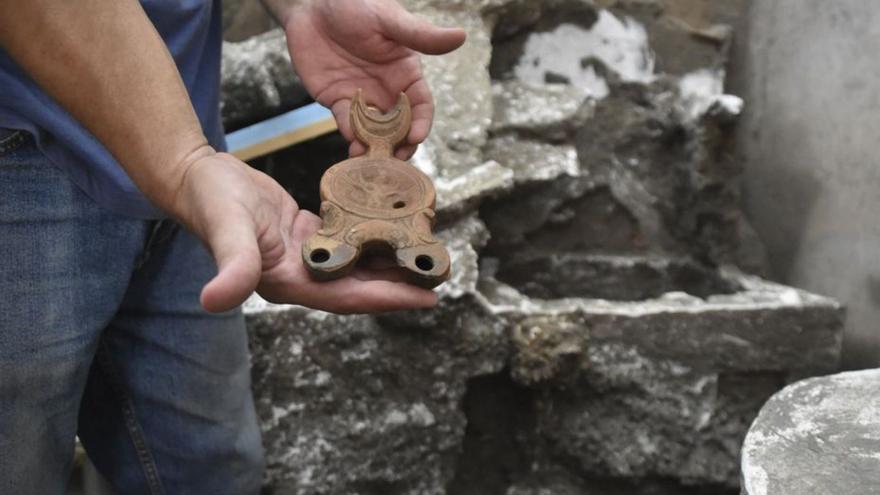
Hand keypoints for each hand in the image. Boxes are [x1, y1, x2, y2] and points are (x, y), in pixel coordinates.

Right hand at [172, 149, 437, 312]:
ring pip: (356, 267)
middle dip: (399, 285)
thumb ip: (231, 264)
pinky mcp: (306, 236)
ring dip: (389, 264)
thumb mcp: (226, 229)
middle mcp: (300, 276)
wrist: (196, 177)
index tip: (425, 298)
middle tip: (439, 276)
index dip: (387, 299)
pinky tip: (392, 233)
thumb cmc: (210, 201)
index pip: (346, 297)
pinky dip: (371, 241)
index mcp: (287, 282)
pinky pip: (347, 244)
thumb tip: (216, 301)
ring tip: (425, 257)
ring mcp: (304, 258)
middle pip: (359, 287)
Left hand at [282, 0, 465, 158]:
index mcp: (406, 73)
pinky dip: (351, 136)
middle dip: (399, 146)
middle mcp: (387, 90)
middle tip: (394, 161)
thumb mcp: (389, 20)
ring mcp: (363, 98)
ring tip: (370, 160)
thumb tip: (461, 36)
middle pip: (400, 127)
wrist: (310, 4)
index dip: (421, 123)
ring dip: (374, 148)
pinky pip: (348, 125)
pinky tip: (351, 142)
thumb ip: (421, 35)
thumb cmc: (355, 4)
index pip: (421, 106)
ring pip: (374, 132)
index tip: (415, 137)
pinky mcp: (337, 102)